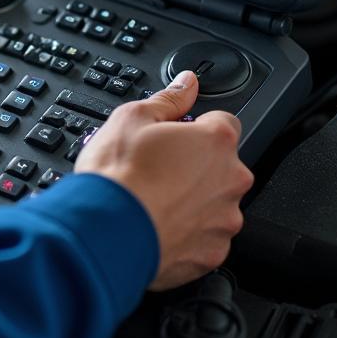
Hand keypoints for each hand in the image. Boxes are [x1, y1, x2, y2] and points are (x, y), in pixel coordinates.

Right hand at [74, 70, 253, 290]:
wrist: (106, 232)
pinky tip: (157, 223)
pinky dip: (187, 232)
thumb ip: (169, 99)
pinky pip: (205, 237)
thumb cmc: (118, 176)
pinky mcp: (212, 255)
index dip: (197, 127)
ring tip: (154, 198)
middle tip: (158, 167)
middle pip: (221, 166)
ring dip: (193, 200)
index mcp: (215, 142)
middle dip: (196, 165)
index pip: (224, 122)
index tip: (177, 136)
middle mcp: (229, 181)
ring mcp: (224, 221)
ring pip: (215, 203)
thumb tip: (187, 82)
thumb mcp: (132, 117)